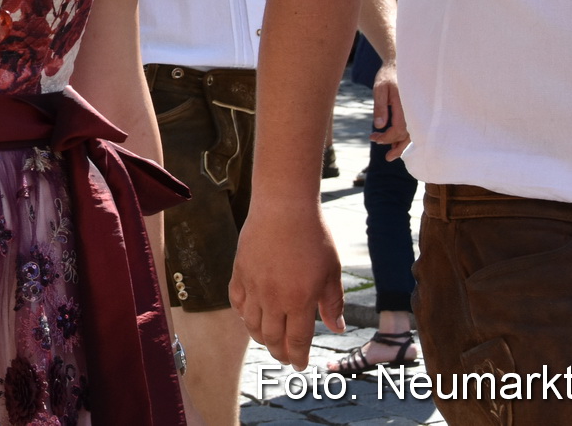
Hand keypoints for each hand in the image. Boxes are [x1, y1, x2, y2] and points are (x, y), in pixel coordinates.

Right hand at [229, 203, 344, 367]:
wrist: (284, 206)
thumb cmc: (313, 236)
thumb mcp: (332, 271)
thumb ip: (332, 302)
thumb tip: (335, 328)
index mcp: (300, 300)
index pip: (296, 341)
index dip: (298, 357)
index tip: (300, 365)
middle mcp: (273, 298)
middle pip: (272, 338)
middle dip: (279, 352)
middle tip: (285, 356)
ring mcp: (253, 286)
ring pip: (251, 324)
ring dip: (260, 337)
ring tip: (268, 339)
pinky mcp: (239, 272)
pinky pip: (236, 302)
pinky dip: (243, 314)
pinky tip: (250, 315)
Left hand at [370, 64, 408, 159]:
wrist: (398, 65)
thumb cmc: (387, 76)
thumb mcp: (380, 89)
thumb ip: (380, 106)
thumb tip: (380, 126)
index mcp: (406, 104)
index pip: (399, 129)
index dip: (388, 137)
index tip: (375, 138)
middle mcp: (414, 110)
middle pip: (408, 135)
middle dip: (396, 146)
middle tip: (385, 155)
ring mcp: (416, 111)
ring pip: (413, 134)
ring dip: (401, 144)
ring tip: (390, 154)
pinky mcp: (415, 112)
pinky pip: (413, 128)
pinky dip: (405, 138)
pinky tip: (396, 142)